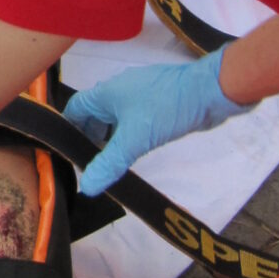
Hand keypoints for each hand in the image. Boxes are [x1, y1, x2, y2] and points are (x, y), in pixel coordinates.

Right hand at [61, 52, 245, 193]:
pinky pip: (134, 118)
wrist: (209, 91)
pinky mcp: (157, 101)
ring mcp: (139, 94)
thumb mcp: (134, 140)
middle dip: (90, 138)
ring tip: (111, 161)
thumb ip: (108, 163)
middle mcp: (119, 90)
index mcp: (106, 93)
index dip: (68, 131)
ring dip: (111, 137)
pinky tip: (137, 150)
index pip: (75, 110)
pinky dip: (129, 133)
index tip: (70, 155)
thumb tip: (86, 187)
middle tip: (91, 165)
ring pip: (115, 117)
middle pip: (94, 115)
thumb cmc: (166, 109)